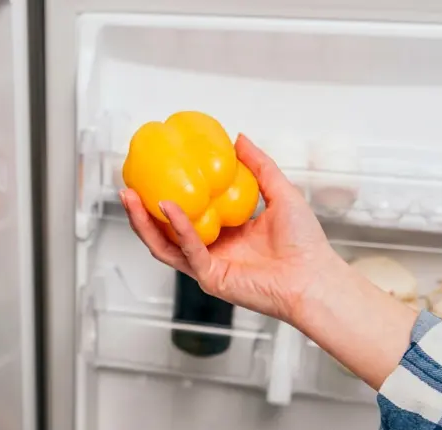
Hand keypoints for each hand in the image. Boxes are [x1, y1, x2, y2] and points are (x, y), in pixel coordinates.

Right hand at [119, 134, 340, 323]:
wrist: (314, 277)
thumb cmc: (305, 244)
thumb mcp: (281, 192)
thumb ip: (259, 166)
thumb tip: (238, 139)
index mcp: (226, 234)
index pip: (187, 215)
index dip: (166, 197)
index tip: (152, 175)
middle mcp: (212, 251)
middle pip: (165, 232)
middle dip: (141, 211)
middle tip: (127, 187)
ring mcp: (208, 266)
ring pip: (164, 245)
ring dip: (144, 222)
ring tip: (130, 198)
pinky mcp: (210, 277)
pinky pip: (188, 250)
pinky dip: (176, 228)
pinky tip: (167, 208)